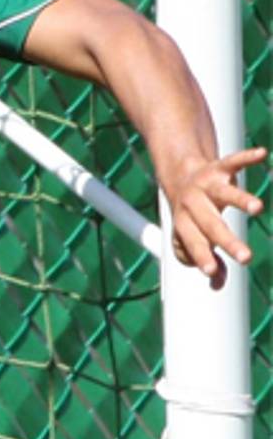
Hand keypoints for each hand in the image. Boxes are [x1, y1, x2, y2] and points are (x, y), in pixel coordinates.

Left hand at [168, 146, 266, 275]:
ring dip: (240, 199)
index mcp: (184, 222)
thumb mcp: (191, 236)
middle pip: (210, 224)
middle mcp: (192, 203)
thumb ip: (206, 260)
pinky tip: (261, 154)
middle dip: (227, 241)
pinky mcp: (218, 167)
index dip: (200, 255)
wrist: (178, 175)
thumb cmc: (191, 215)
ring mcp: (206, 185)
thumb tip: (216, 284)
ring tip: (258, 208)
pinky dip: (246, 158)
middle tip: (247, 258)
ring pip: (223, 192)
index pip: (192, 242)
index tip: (211, 271)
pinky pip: (233, 160)